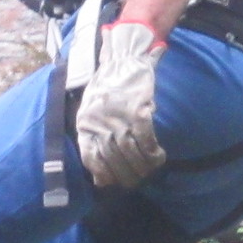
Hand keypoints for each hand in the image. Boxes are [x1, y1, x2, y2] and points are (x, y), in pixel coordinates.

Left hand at [76, 21, 165, 191]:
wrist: (123, 59)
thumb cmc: (107, 88)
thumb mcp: (91, 112)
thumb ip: (93, 139)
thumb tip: (99, 175)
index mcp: (85, 122)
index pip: (90, 157)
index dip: (101, 174)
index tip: (111, 183)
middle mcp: (99, 121)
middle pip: (112, 158)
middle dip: (126, 175)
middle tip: (136, 181)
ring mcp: (118, 116)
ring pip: (130, 152)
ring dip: (142, 167)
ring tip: (148, 172)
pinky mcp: (137, 110)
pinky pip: (145, 139)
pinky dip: (152, 152)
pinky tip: (158, 157)